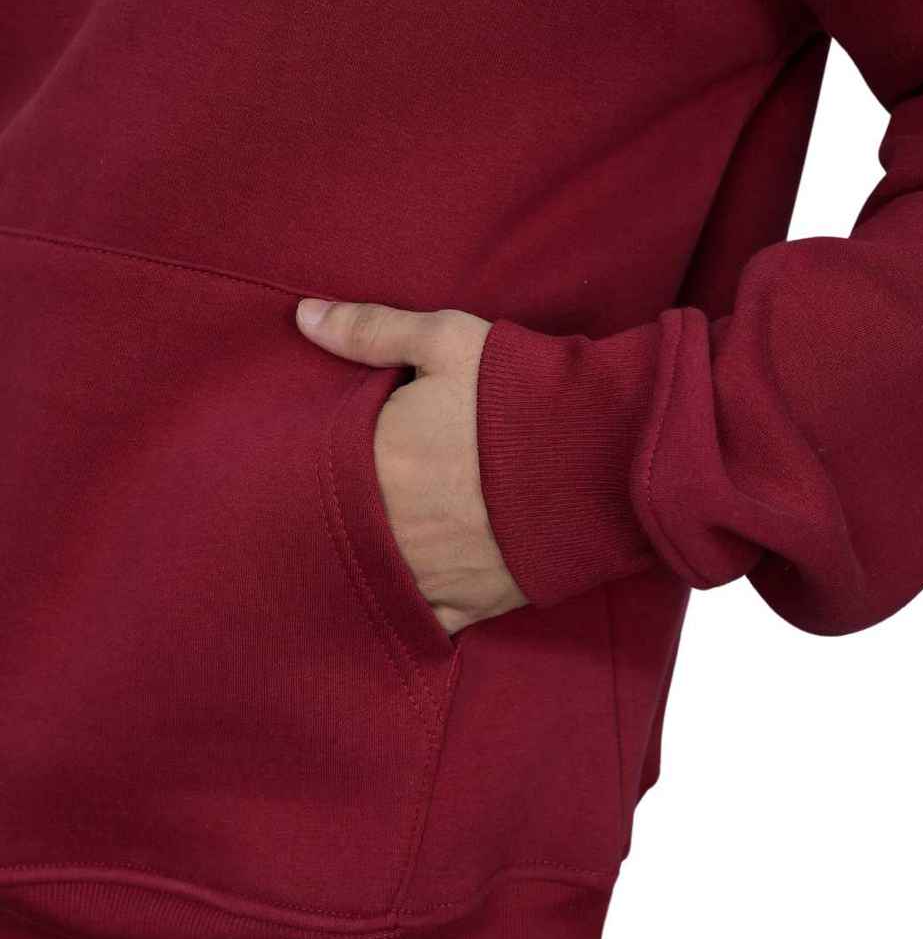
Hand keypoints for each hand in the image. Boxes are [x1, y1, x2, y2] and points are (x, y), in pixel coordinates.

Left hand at [296, 298, 527, 635]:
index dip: (322, 468)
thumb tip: (304, 317)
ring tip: (379, 545)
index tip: (325, 461)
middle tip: (351, 503)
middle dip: (343, 517)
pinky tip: (412, 592)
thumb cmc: (519, 393)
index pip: (318, 474)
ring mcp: (430, 573)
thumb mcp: (447, 341)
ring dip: (374, 565)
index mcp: (377, 465)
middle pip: (342, 532)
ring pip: (377, 581)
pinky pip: (425, 621)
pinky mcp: (472, 603)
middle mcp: (392, 530)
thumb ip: (371, 330)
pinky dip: (414, 609)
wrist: (601, 457)